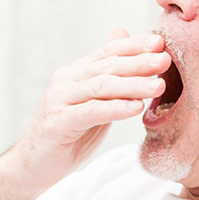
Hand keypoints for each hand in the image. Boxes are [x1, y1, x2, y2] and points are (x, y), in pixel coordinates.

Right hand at [0, 28, 169, 192]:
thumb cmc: (68, 135)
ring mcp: (59, 100)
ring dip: (133, 84)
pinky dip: (116, 108)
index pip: (108, 52)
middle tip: (165, 59)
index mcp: (76, 73)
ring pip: (101, 86)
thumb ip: (108, 74)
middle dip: (139, 62)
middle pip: (108, 66)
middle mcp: (66, 80)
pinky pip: (91, 112)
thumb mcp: (93, 102)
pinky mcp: (57, 122)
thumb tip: (122, 33)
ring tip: (159, 85)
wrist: (33, 166)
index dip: (134, 46)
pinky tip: (136, 107)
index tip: (160, 42)